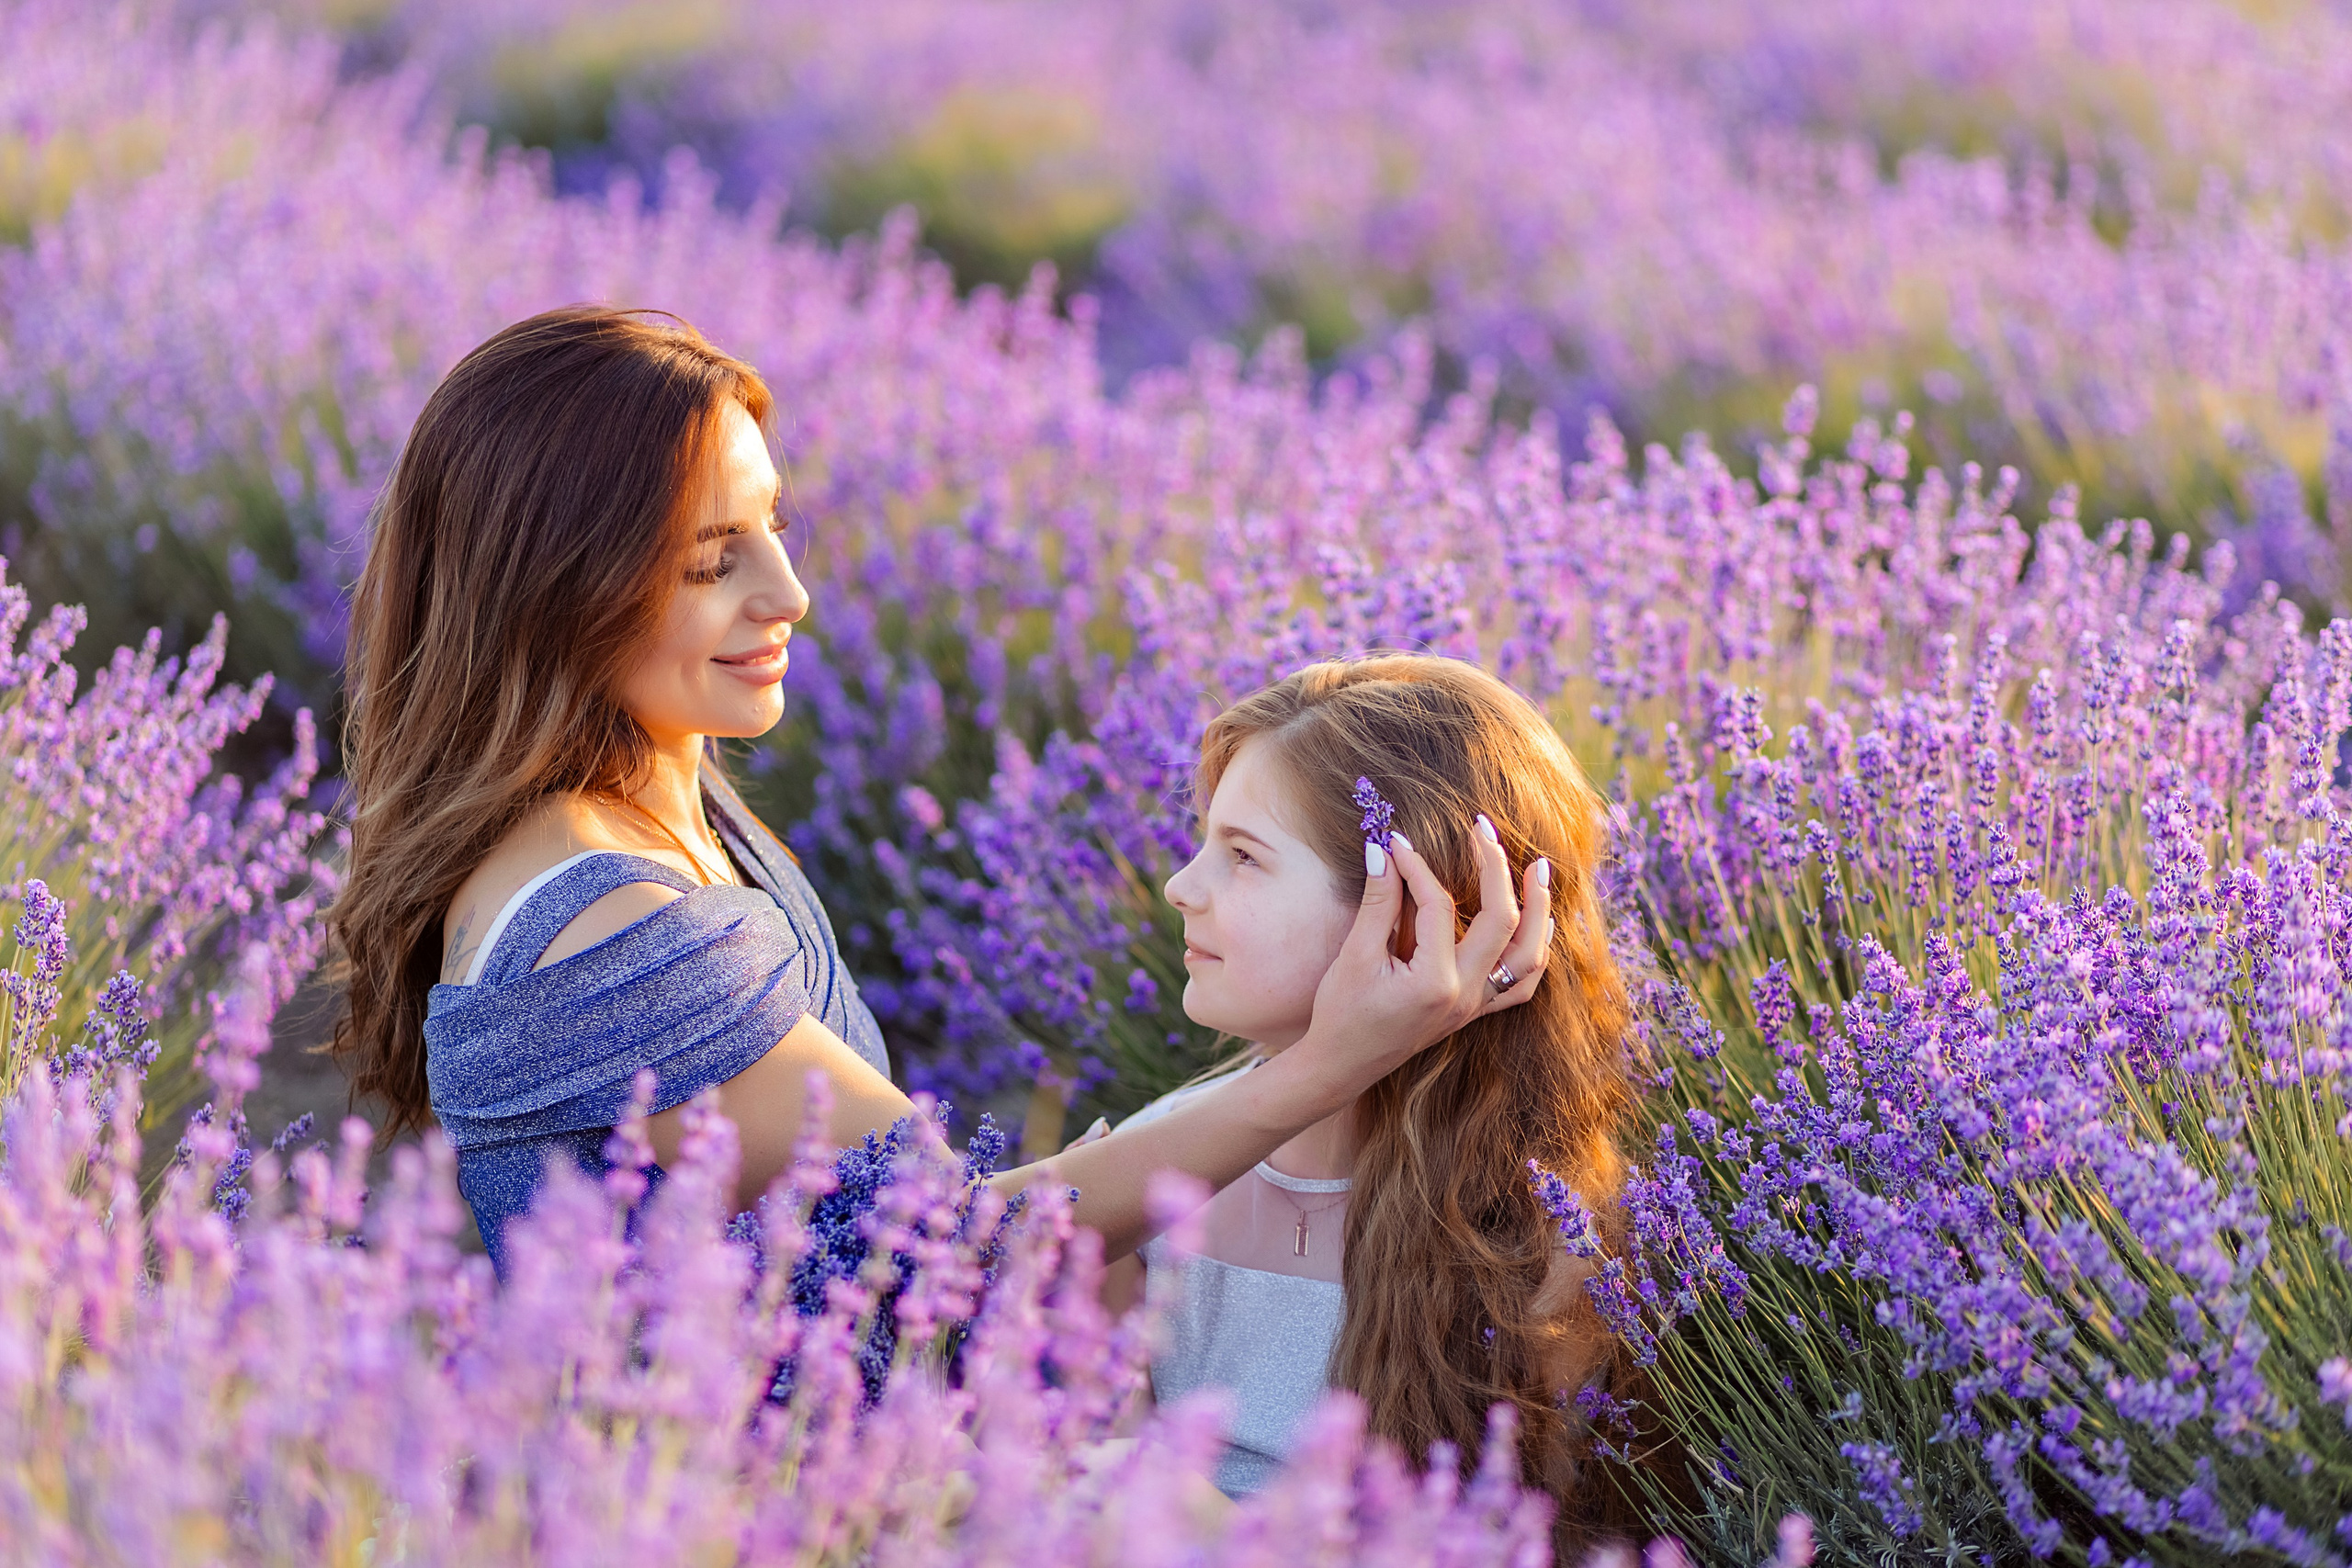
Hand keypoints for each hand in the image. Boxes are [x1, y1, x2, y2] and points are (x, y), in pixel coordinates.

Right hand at [1300, 817, 1553, 1083]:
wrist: (1341, 1065)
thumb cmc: (1341, 1013)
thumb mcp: (1355, 956)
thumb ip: (1377, 902)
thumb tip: (1383, 850)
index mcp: (1435, 982)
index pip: (1439, 905)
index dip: (1417, 866)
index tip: (1396, 842)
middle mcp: (1465, 995)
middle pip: (1502, 920)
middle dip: (1495, 867)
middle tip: (1482, 828)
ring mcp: (1475, 1006)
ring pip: (1529, 955)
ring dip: (1538, 909)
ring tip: (1539, 867)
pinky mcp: (1474, 1012)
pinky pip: (1521, 983)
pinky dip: (1535, 950)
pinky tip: (1537, 922)